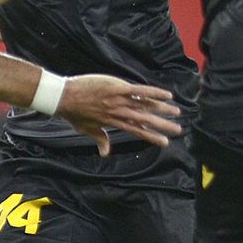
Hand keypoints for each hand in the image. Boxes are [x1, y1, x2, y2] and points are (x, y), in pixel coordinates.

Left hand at [56, 75, 182, 155]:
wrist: (64, 98)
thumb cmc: (74, 113)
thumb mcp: (87, 129)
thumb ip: (100, 139)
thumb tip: (105, 153)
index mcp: (115, 123)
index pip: (138, 132)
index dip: (152, 137)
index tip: (165, 143)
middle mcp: (120, 114)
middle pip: (146, 121)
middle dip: (163, 126)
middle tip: (178, 130)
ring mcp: (120, 101)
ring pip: (146, 106)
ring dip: (163, 109)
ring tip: (177, 112)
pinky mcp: (118, 88)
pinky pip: (140, 91)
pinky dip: (154, 93)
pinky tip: (167, 94)